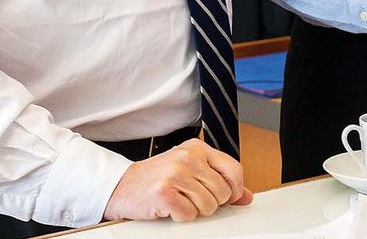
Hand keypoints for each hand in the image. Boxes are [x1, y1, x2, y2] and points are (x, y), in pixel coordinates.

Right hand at [102, 138, 252, 222]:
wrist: (121, 185)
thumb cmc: (156, 178)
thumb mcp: (190, 170)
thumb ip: (218, 179)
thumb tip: (246, 197)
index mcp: (197, 148)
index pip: (234, 169)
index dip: (235, 189)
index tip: (229, 198)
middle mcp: (188, 158)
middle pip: (223, 192)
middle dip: (211, 202)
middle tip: (192, 198)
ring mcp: (176, 174)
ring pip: (209, 206)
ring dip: (195, 210)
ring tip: (180, 201)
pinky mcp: (165, 193)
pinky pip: (190, 215)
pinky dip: (181, 217)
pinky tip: (170, 207)